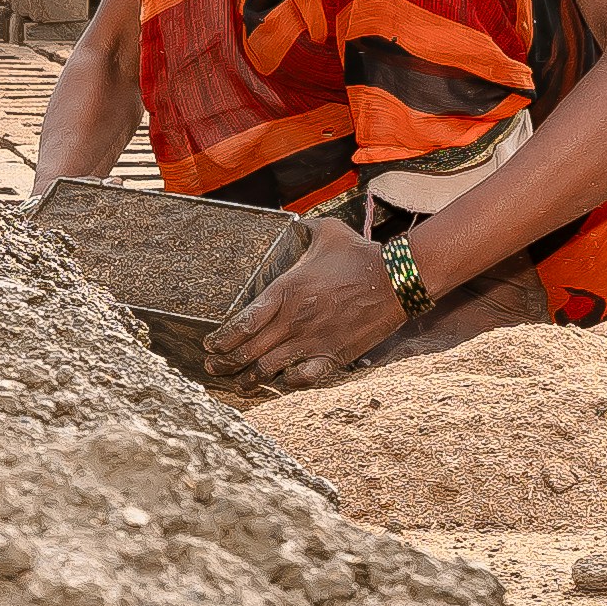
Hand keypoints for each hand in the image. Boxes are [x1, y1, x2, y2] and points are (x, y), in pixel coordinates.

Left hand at [209, 223, 411, 387]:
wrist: (396, 280)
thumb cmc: (360, 255)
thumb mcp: (327, 233)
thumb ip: (304, 229)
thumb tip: (295, 221)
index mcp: (285, 291)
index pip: (241, 323)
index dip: (221, 339)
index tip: (210, 345)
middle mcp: (292, 320)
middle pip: (247, 351)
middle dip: (225, 363)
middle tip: (214, 367)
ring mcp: (311, 341)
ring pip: (268, 369)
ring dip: (249, 379)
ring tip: (239, 383)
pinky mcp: (332, 355)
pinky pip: (303, 378)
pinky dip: (288, 384)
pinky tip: (282, 384)